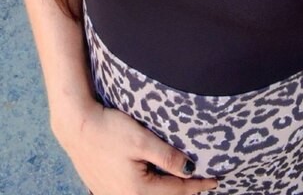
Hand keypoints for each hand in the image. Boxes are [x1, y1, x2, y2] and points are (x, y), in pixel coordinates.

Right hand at [53, 98, 218, 194]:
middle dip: (182, 191)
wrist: (75, 126)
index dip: (198, 186)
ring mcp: (111, 194)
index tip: (215, 181)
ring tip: (182, 182)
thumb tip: (189, 170)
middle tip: (202, 184)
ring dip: (165, 190)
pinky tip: (153, 180)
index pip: (176, 190)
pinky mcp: (103, 186)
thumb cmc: (108, 129)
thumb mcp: (142, 140)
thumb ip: (167, 157)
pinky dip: (149, 187)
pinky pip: (133, 192)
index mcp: (137, 191)